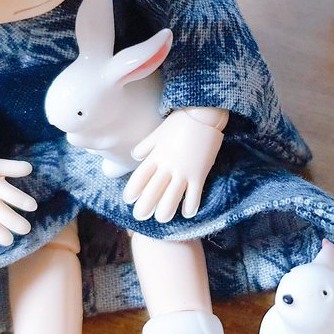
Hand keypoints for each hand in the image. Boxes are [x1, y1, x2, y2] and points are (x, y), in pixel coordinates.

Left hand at [122, 108, 225, 222]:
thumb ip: (145, 146)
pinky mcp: (200, 174)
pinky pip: (194, 194)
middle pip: (153, 192)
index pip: (140, 177)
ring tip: (162, 218)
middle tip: (140, 216)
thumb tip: (134, 156)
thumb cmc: (180, 122)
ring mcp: (184, 171)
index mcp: (156, 156)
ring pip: (172, 197)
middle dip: (145, 207)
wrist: (204, 115)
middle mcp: (168, 166)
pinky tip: (188, 213)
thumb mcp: (158, 132)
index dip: (132, 190)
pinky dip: (191, 205)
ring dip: (166, 211)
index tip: (128, 200)